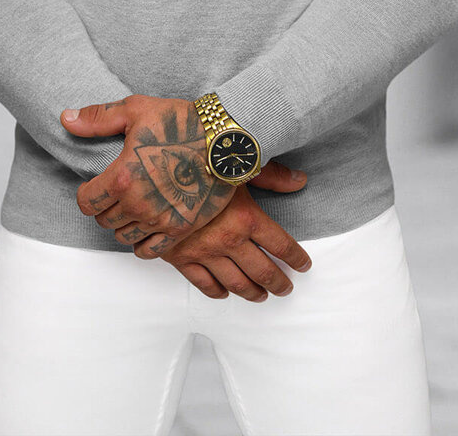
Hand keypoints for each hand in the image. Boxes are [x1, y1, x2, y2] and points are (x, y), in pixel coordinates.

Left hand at [61, 94, 235, 257]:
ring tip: (133, 205)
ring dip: (124, 223)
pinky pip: (149, 251)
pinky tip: (147, 225)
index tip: (94, 186)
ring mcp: (160, 220)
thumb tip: (66, 119)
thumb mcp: (135, 110)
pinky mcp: (180, 229)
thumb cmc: (181, 121)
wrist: (224, 139)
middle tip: (117, 192)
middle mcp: (138, 204)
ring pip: (124, 236)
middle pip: (104, 220)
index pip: (86, 202)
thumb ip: (97, 119)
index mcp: (122, 176)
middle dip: (106, 207)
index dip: (86, 194)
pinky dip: (142, 242)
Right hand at [159, 161, 312, 301]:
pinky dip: (217, 292)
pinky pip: (203, 283)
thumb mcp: (239, 164)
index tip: (304, 265)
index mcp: (246, 217)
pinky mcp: (181, 257)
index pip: (280, 245)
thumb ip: (272, 175)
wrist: (153, 172)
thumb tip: (300, 180)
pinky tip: (225, 293)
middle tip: (287, 288)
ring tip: (263, 295)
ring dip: (252, 292)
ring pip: (235, 283)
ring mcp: (204, 252)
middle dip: (278, 282)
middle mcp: (228, 240)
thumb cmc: (199, 162)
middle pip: (262, 271)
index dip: (295, 257)